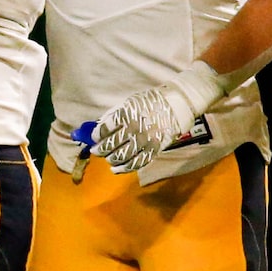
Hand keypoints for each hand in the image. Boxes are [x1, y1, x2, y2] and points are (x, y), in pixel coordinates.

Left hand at [90, 59, 222, 173]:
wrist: (178, 104)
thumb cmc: (152, 101)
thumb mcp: (131, 102)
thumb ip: (115, 114)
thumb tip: (99, 126)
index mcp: (126, 115)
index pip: (105, 129)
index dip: (96, 136)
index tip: (94, 138)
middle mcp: (134, 129)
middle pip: (111, 145)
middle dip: (100, 149)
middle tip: (96, 150)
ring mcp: (145, 140)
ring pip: (122, 156)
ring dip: (111, 160)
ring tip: (108, 158)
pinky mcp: (154, 149)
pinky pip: (137, 163)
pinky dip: (124, 168)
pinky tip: (116, 169)